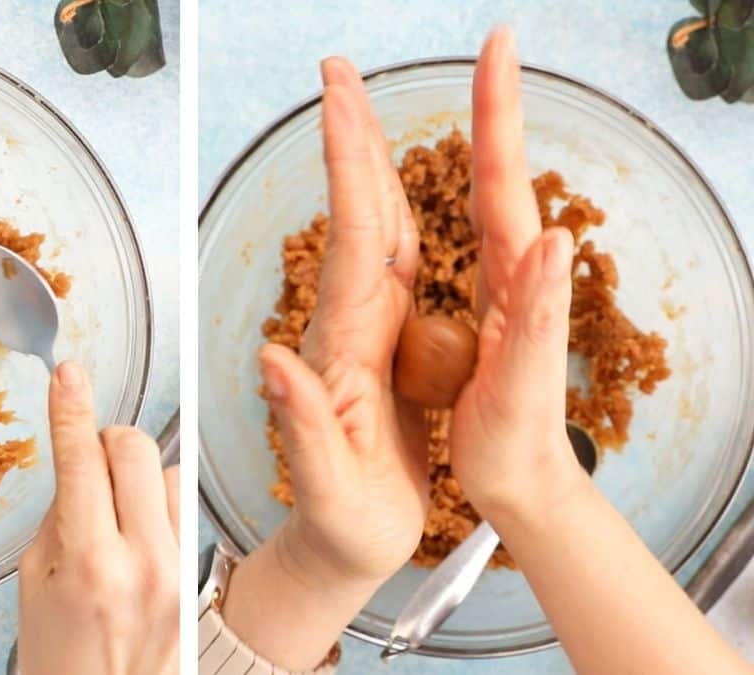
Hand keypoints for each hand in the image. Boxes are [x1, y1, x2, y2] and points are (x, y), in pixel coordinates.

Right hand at [17, 362, 177, 674]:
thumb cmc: (60, 656)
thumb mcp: (34, 582)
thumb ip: (60, 515)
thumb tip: (83, 461)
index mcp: (87, 561)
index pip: (80, 460)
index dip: (70, 410)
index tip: (68, 374)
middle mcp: (141, 560)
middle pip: (133, 447)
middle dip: (106, 441)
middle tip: (90, 463)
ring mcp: (177, 568)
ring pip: (166, 470)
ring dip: (136, 475)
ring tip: (115, 516)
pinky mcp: (197, 574)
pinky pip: (182, 504)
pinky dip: (157, 503)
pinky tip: (139, 536)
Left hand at [219, 56, 426, 669]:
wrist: (338, 548)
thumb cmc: (339, 525)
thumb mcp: (327, 489)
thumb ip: (303, 426)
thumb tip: (272, 357)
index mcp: (344, 351)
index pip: (352, 243)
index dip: (348, 170)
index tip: (339, 102)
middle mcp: (347, 331)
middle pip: (358, 221)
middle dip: (349, 143)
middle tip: (340, 72)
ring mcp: (363, 337)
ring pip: (375, 236)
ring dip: (368, 170)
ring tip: (363, 109)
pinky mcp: (380, 352)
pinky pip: (394, 271)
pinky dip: (396, 219)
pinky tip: (402, 196)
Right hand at [449, 27, 586, 521]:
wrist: (521, 482)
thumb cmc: (516, 444)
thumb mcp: (523, 389)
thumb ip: (540, 317)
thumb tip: (557, 240)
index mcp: (518, 280)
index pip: (506, 180)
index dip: (500, 113)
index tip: (497, 51)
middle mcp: (515, 269)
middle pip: (497, 171)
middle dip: (490, 103)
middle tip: (487, 46)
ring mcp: (500, 282)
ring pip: (483, 193)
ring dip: (477, 134)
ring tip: (469, 88)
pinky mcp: (483, 301)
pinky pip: (467, 229)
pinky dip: (462, 187)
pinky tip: (448, 176)